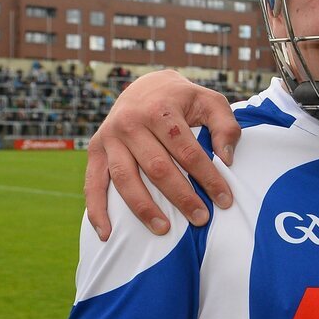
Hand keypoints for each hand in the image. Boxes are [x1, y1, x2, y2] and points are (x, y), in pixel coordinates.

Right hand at [85, 70, 240, 240]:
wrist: (145, 86)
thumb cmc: (183, 100)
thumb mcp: (210, 102)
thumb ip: (226, 126)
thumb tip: (226, 159)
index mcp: (160, 111)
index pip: (187, 151)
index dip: (208, 178)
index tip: (225, 201)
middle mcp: (131, 123)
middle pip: (157, 167)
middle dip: (181, 197)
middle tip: (201, 219)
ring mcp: (109, 138)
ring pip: (125, 178)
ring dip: (143, 207)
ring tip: (164, 229)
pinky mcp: (95, 150)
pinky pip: (93, 183)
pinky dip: (97, 209)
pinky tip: (107, 233)